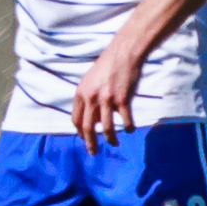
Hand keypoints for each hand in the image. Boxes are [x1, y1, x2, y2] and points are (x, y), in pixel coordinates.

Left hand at [71, 32, 145, 154]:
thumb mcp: (90, 80)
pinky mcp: (122, 100)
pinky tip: (130, 129)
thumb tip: (93, 118)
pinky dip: (128, 128)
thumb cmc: (108, 66)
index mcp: (81, 93)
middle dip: (90, 143)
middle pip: (88, 127)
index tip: (84, 138)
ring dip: (111, 139)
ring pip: (107, 128)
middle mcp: (91, 98)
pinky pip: (125, 121)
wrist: (124, 53)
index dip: (79, 132)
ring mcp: (107, 99)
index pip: (76, 119)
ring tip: (114, 143)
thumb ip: (88, 98)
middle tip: (93, 152)